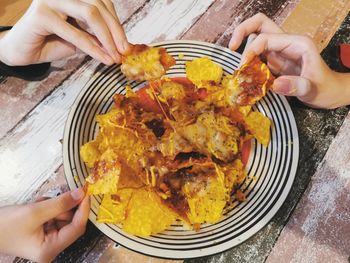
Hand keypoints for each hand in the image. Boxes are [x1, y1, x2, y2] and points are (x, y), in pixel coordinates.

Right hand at [0, 0, 129, 65]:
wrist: (22, 52)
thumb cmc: (51, 43)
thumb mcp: (80, 39)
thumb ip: (97, 37)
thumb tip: (121, 44)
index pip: (102, 3)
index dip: (117, 23)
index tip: (126, 44)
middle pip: (99, 6)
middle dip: (116, 31)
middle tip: (124, 51)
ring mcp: (51, 0)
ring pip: (90, 14)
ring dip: (107, 38)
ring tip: (115, 56)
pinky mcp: (42, 14)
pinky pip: (75, 33)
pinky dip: (92, 48)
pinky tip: (103, 59)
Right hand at [0, 188, 89, 261]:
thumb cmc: (4, 226)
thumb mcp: (34, 212)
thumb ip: (60, 203)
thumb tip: (80, 194)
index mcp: (50, 249)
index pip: (77, 228)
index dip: (83, 209)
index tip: (86, 193)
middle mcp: (51, 247)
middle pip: (70, 222)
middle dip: (63, 207)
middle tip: (55, 197)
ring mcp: (47, 240)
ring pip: (62, 217)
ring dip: (53, 206)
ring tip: (37, 205)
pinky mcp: (42, 233)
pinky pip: (53, 216)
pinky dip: (47, 208)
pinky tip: (36, 207)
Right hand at [229, 13, 349, 108]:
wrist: (330, 92)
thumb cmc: (325, 88)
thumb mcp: (313, 89)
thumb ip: (296, 86)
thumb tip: (275, 85)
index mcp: (297, 43)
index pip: (266, 37)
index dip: (251, 50)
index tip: (243, 66)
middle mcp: (286, 43)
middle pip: (259, 24)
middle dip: (242, 31)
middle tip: (231, 47)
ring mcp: (278, 52)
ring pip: (256, 37)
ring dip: (243, 47)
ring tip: (237, 65)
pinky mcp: (274, 62)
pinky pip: (256, 55)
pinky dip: (247, 62)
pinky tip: (244, 74)